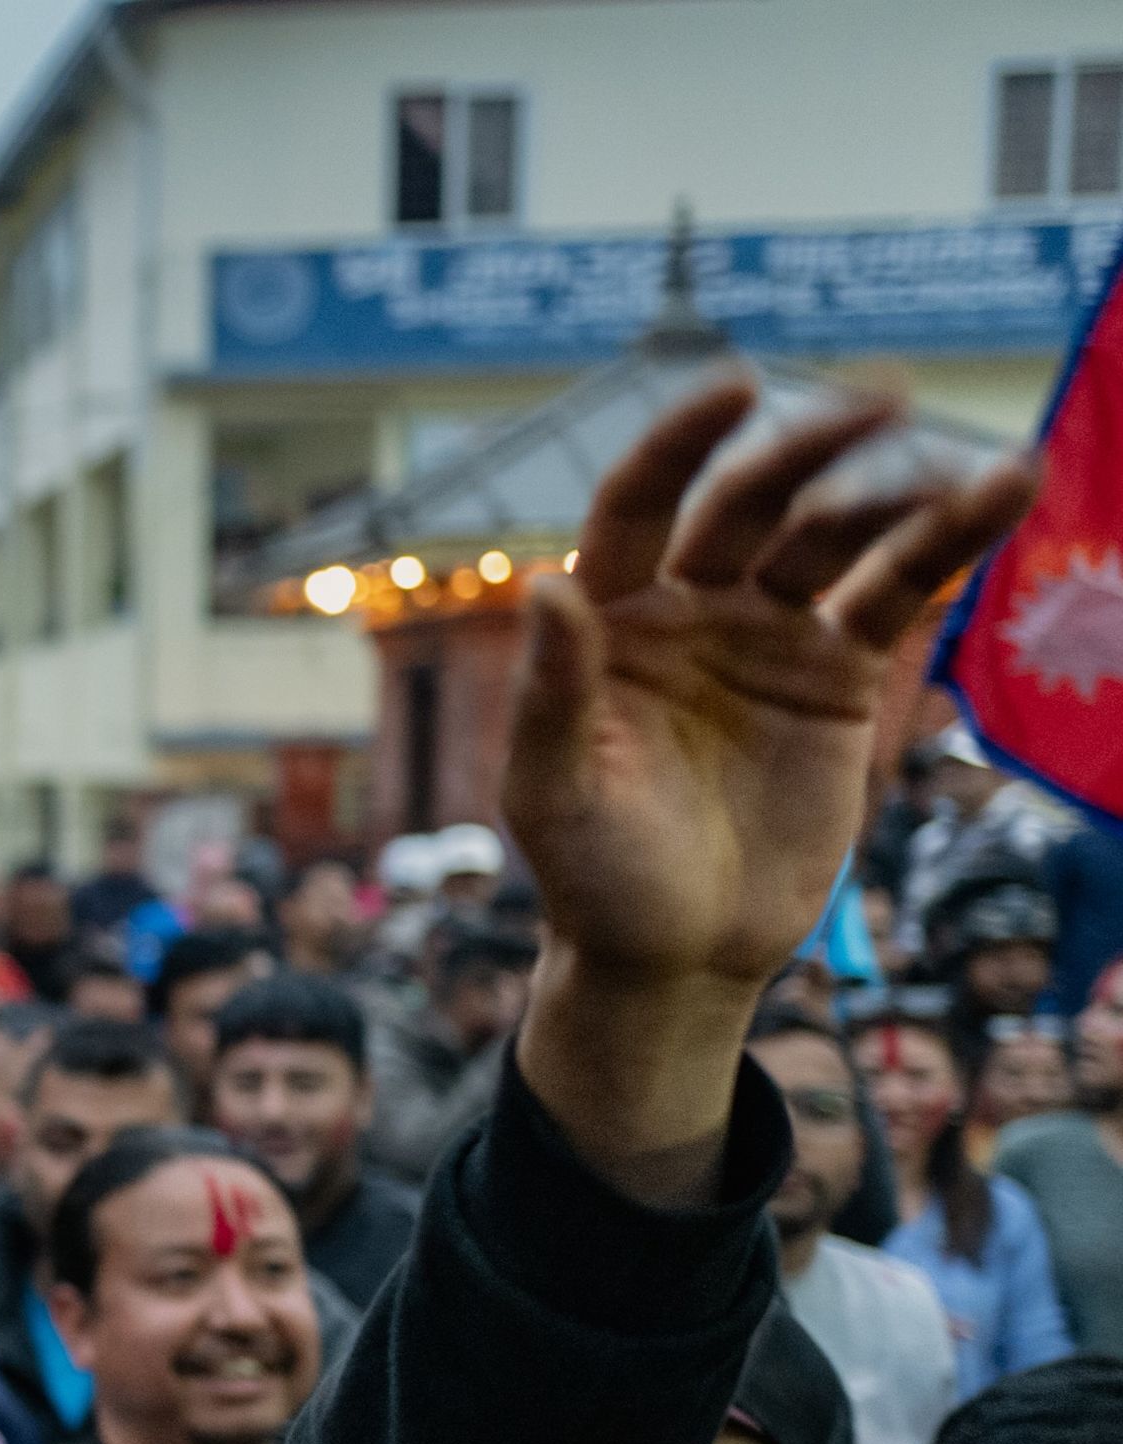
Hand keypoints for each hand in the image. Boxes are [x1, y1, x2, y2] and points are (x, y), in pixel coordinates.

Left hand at [504, 380, 1035, 1200]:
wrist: (675, 950)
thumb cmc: (591, 873)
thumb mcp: (553, 788)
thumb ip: (552, 690)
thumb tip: (546, 584)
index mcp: (607, 616)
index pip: (639, 504)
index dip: (681, 443)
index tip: (734, 384)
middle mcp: (686, 605)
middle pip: (751, 504)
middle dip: (813, 447)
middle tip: (886, 397)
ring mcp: (766, 631)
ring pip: (837, 538)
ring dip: (903, 494)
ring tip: (989, 474)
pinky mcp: (836, 673)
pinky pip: (897, 592)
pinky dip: (949, 542)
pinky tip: (1006, 490)